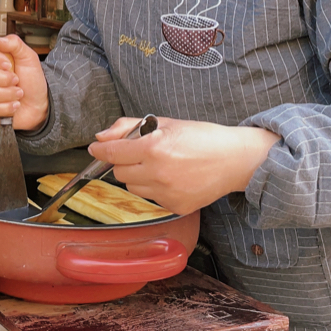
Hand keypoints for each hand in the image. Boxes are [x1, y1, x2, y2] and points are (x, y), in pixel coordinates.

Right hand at [0, 35, 48, 129]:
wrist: (39, 104)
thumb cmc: (32, 81)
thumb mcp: (29, 58)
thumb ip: (15, 44)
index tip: (8, 65)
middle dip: (4, 80)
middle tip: (17, 81)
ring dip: (8, 95)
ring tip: (18, 94)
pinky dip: (5, 108)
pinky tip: (13, 105)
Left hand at [87, 117, 280, 215]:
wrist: (235, 160)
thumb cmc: (203, 137)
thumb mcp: (166, 123)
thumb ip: (128, 127)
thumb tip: (101, 137)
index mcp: (154, 147)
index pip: (112, 153)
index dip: (100, 150)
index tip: (95, 149)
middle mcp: (158, 173)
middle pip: (119, 172)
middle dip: (123, 161)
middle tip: (140, 152)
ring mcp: (166, 193)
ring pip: (133, 187)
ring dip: (137, 176)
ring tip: (159, 165)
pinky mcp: (175, 207)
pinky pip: (151, 198)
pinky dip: (155, 188)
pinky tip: (172, 178)